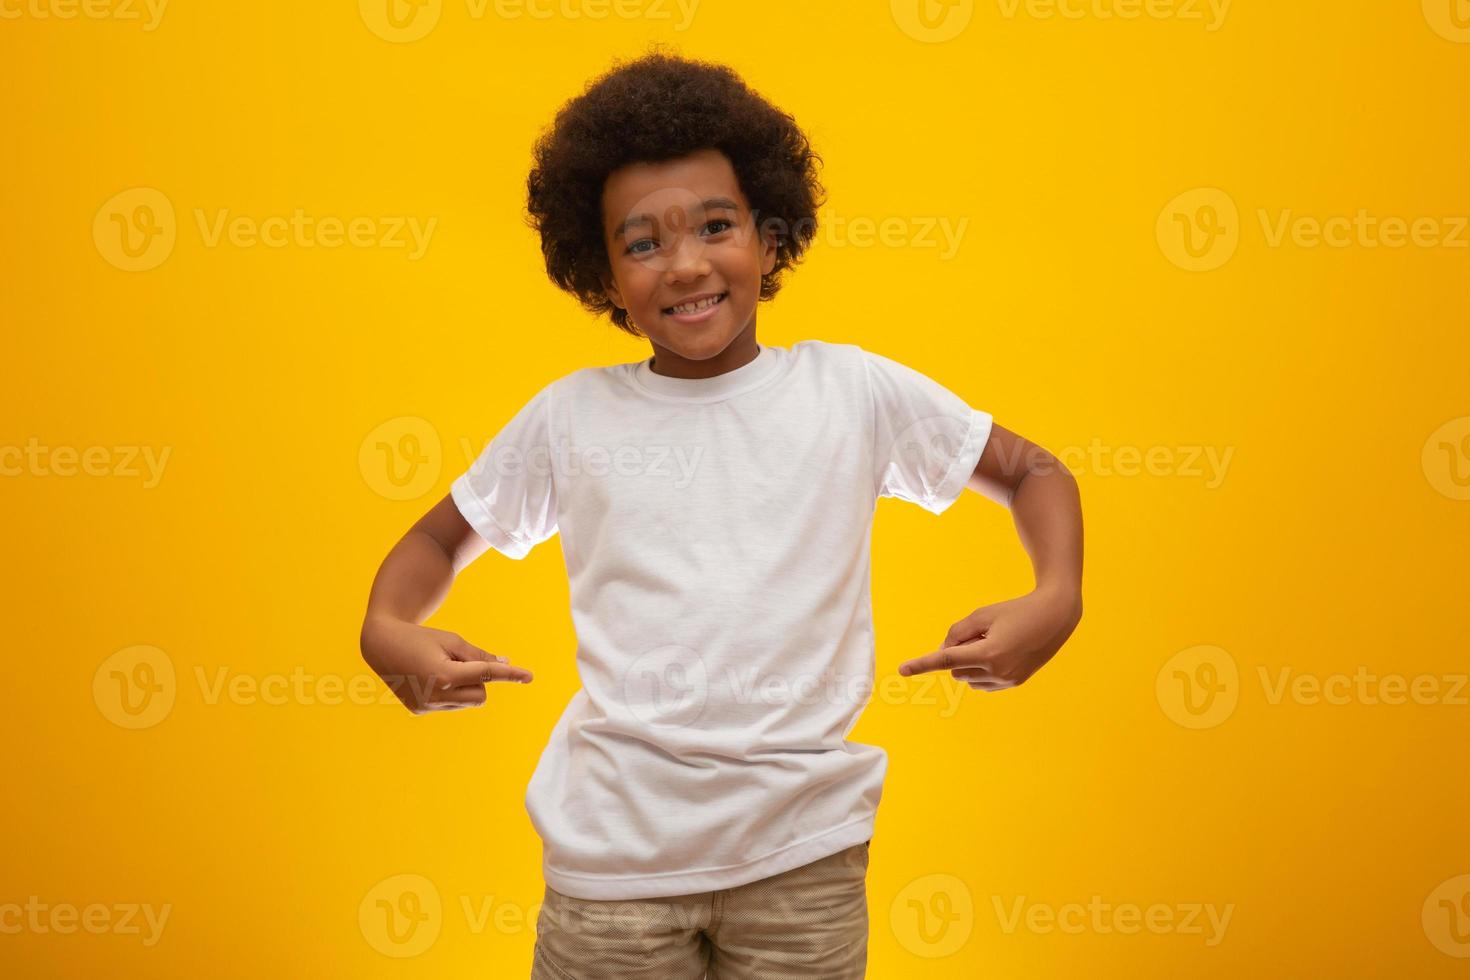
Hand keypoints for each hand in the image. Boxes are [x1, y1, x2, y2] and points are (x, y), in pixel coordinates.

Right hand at [360, 616, 532, 713]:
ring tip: (439, 668)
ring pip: (468, 701)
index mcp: (445, 676)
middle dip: (479, 679)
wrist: (381, 644)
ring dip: (465, 686)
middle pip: (481, 694)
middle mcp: (435, 696)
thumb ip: (480, 656)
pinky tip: (430, 679)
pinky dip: (450, 692)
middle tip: (458, 661)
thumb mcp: (452, 641)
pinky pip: (450, 704)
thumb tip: (505, 665)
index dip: (510, 674)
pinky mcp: (420, 710)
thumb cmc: (421, 637)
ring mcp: (426, 707)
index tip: (529, 676)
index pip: (486, 674)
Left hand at [897, 588, 1081, 691]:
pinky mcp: (1014, 683)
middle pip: (955, 668)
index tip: (903, 670)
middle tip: (978, 633)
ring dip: (969, 662)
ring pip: (968, 677)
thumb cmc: (1016, 611)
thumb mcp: (982, 614)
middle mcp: (997, 672)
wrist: (1055, 616)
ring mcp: (1007, 681)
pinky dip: (981, 670)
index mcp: (988, 653)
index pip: (946, 660)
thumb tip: (945, 651)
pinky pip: (983, 682)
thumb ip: (958, 632)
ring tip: (993, 641)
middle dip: (958, 653)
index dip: (922, 664)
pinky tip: (999, 652)